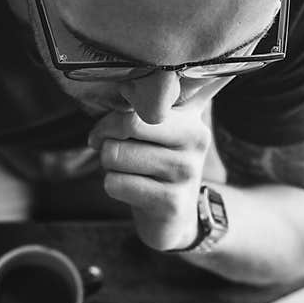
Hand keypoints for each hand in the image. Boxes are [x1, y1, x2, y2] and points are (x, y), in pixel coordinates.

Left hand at [88, 94, 212, 251]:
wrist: (173, 217)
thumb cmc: (154, 165)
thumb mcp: (156, 129)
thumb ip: (143, 104)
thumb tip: (120, 85)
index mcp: (192, 113)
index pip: (148, 95)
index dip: (118, 110)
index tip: (114, 127)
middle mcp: (196, 137)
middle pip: (128, 122)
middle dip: (107, 138)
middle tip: (110, 148)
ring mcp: (187, 171)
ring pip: (115, 154)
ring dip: (109, 166)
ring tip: (126, 171)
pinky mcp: (172, 202)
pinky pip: (116, 184)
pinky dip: (113, 186)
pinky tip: (131, 190)